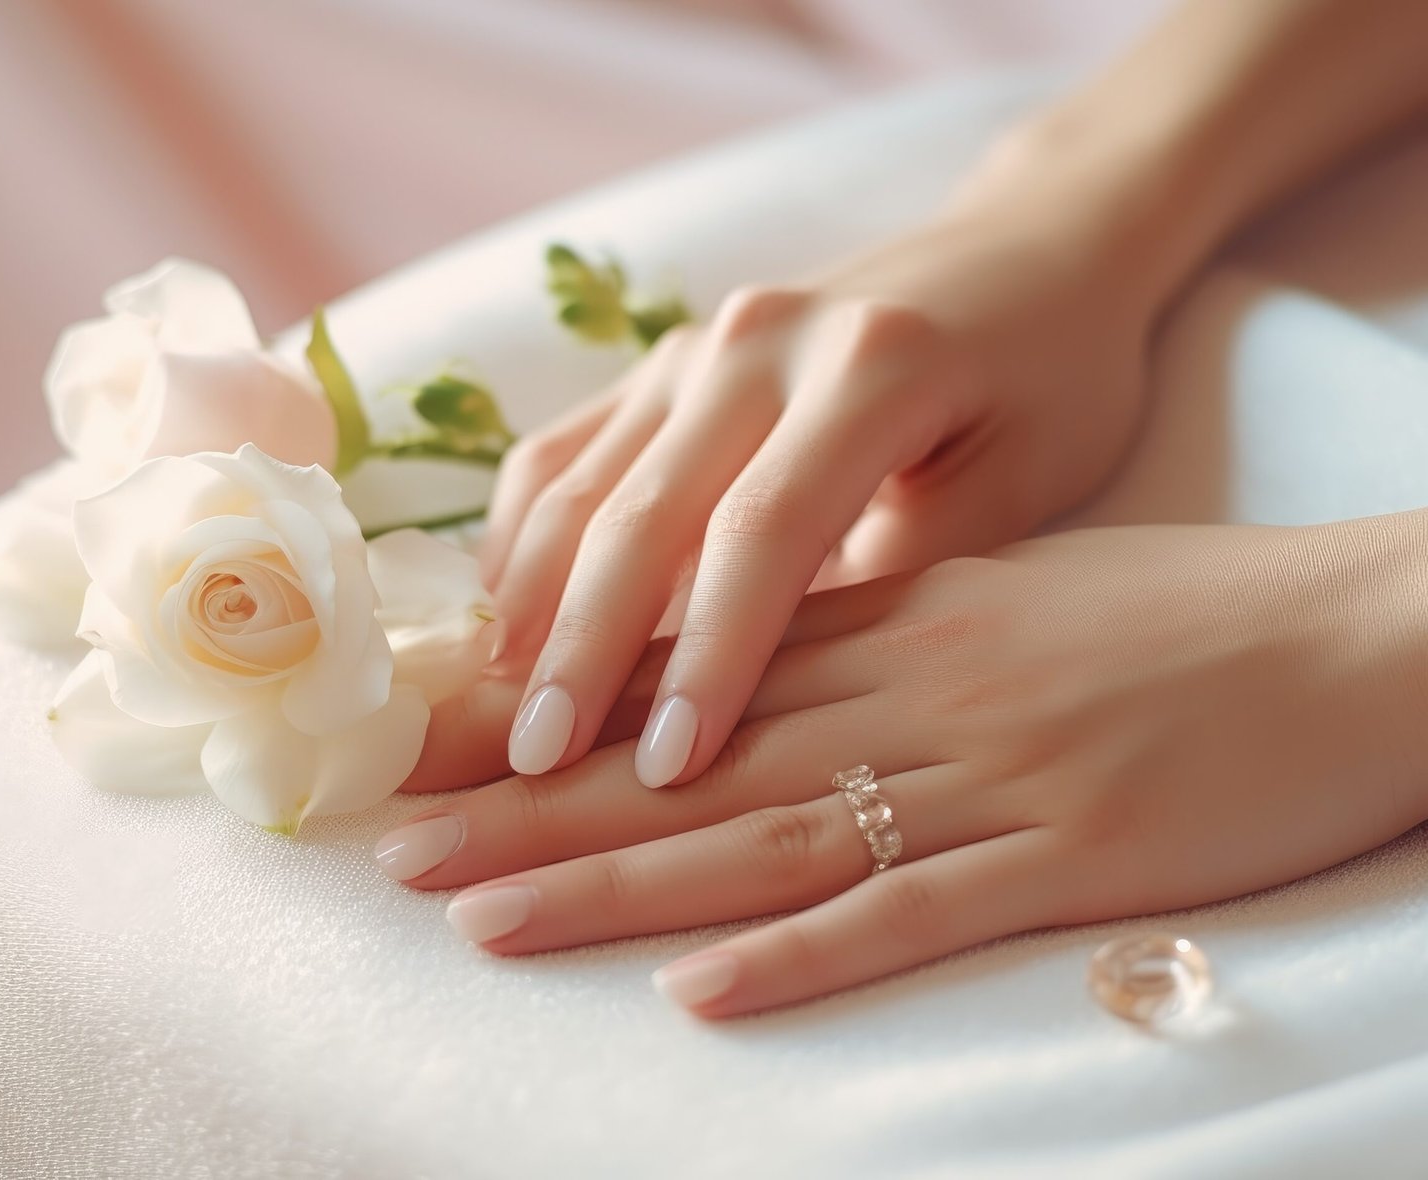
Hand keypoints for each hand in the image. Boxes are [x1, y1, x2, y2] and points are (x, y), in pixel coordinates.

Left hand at [377, 518, 1427, 1017]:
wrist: (1354, 633)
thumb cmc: (1182, 615)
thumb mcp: (1009, 591)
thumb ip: (883, 626)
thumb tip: (764, 661)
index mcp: (899, 622)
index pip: (691, 668)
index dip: (561, 713)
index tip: (442, 751)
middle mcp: (916, 689)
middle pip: (691, 754)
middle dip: (536, 804)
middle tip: (400, 848)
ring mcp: (989, 773)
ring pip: (768, 829)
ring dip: (617, 882)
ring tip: (483, 919)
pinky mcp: (1072, 854)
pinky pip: (919, 908)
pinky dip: (806, 952)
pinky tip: (702, 992)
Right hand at [484, 195, 1163, 789]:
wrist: (1029, 251)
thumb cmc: (1052, 381)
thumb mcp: (1025, 484)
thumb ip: (907, 578)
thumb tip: (786, 691)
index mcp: (871, 366)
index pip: (762, 531)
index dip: (708, 655)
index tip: (668, 768)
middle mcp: (762, 340)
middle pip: (641, 509)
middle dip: (581, 647)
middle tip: (537, 764)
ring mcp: (699, 343)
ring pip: (578, 478)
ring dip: (529, 600)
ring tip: (500, 710)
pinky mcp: (664, 361)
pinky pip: (565, 448)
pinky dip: (523, 534)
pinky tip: (504, 618)